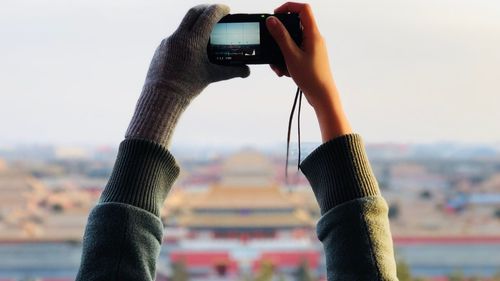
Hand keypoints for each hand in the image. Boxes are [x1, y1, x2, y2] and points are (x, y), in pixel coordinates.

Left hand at [126, 4, 249, 147]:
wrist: (162, 96)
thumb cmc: (188, 87)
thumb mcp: (212, 76)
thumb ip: (231, 71)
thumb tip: (247, 71)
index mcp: (193, 41)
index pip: (208, 15)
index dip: (219, 9)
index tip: (227, 10)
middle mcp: (179, 36)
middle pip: (194, 12)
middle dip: (206, 9)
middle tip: (216, 13)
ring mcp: (168, 41)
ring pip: (184, 24)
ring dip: (195, 23)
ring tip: (205, 32)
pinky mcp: (161, 48)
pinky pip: (175, 37)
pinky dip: (186, 37)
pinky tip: (191, 49)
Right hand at [266, 2, 351, 141]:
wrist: (322, 96)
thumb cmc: (311, 77)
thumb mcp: (291, 55)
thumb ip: (281, 36)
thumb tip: (272, 21)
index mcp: (313, 34)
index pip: (303, 9)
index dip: (288, 7)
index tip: (275, 15)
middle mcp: (314, 39)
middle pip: (295, 26)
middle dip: (280, 37)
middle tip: (272, 45)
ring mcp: (312, 49)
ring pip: (292, 42)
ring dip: (281, 52)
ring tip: (278, 67)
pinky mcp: (309, 58)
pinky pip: (295, 53)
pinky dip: (287, 60)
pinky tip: (284, 72)